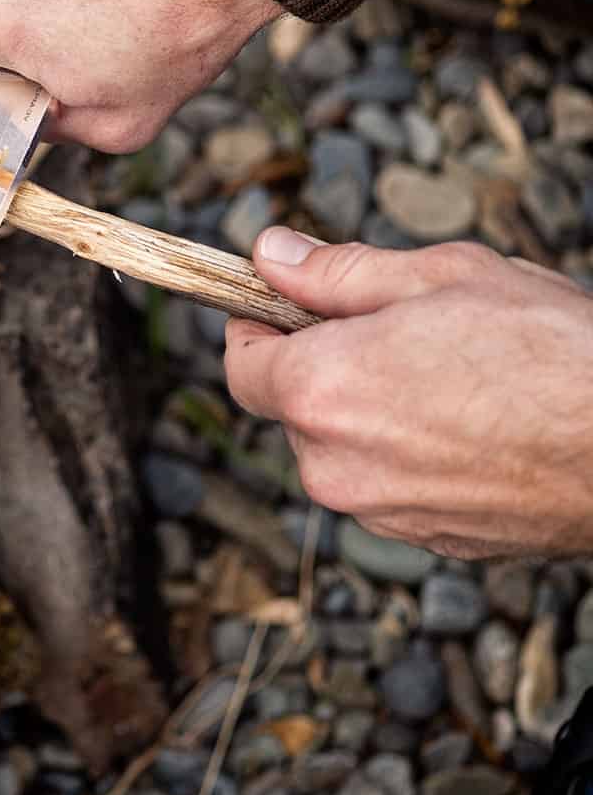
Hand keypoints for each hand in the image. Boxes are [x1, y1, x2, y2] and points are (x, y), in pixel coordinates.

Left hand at [224, 226, 592, 559]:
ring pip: (346, 451)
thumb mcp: (442, 277)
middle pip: (296, 408)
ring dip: (377, 415)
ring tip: (459, 380)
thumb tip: (269, 253)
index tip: (290, 309)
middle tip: (405, 335)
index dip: (261, 328)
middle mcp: (333, 464)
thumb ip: (337, 272)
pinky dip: (416, 458)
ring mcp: (380, 513)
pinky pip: (393, 488)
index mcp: (319, 390)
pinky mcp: (430, 541)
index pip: (241, 364)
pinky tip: (480, 428)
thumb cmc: (552, 352)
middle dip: (330, 368)